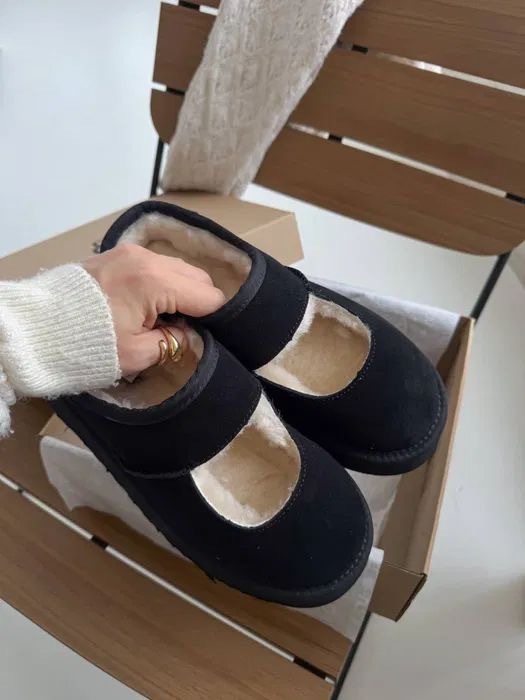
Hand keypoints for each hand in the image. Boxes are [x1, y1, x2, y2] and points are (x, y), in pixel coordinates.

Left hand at [84, 242, 223, 374]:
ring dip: (181, 291)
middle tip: (187, 330)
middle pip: (197, 277)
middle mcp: (146, 258)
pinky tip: (150, 305)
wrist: (37, 328)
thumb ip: (173, 342)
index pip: (207, 296)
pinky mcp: (118, 254)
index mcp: (155, 282)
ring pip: (177, 268)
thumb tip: (191, 335)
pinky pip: (156, 265)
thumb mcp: (137, 354)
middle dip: (200, 303)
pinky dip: (162, 283)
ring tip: (165, 319)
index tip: (213, 335)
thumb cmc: (87, 344)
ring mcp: (131, 252)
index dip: (217, 318)